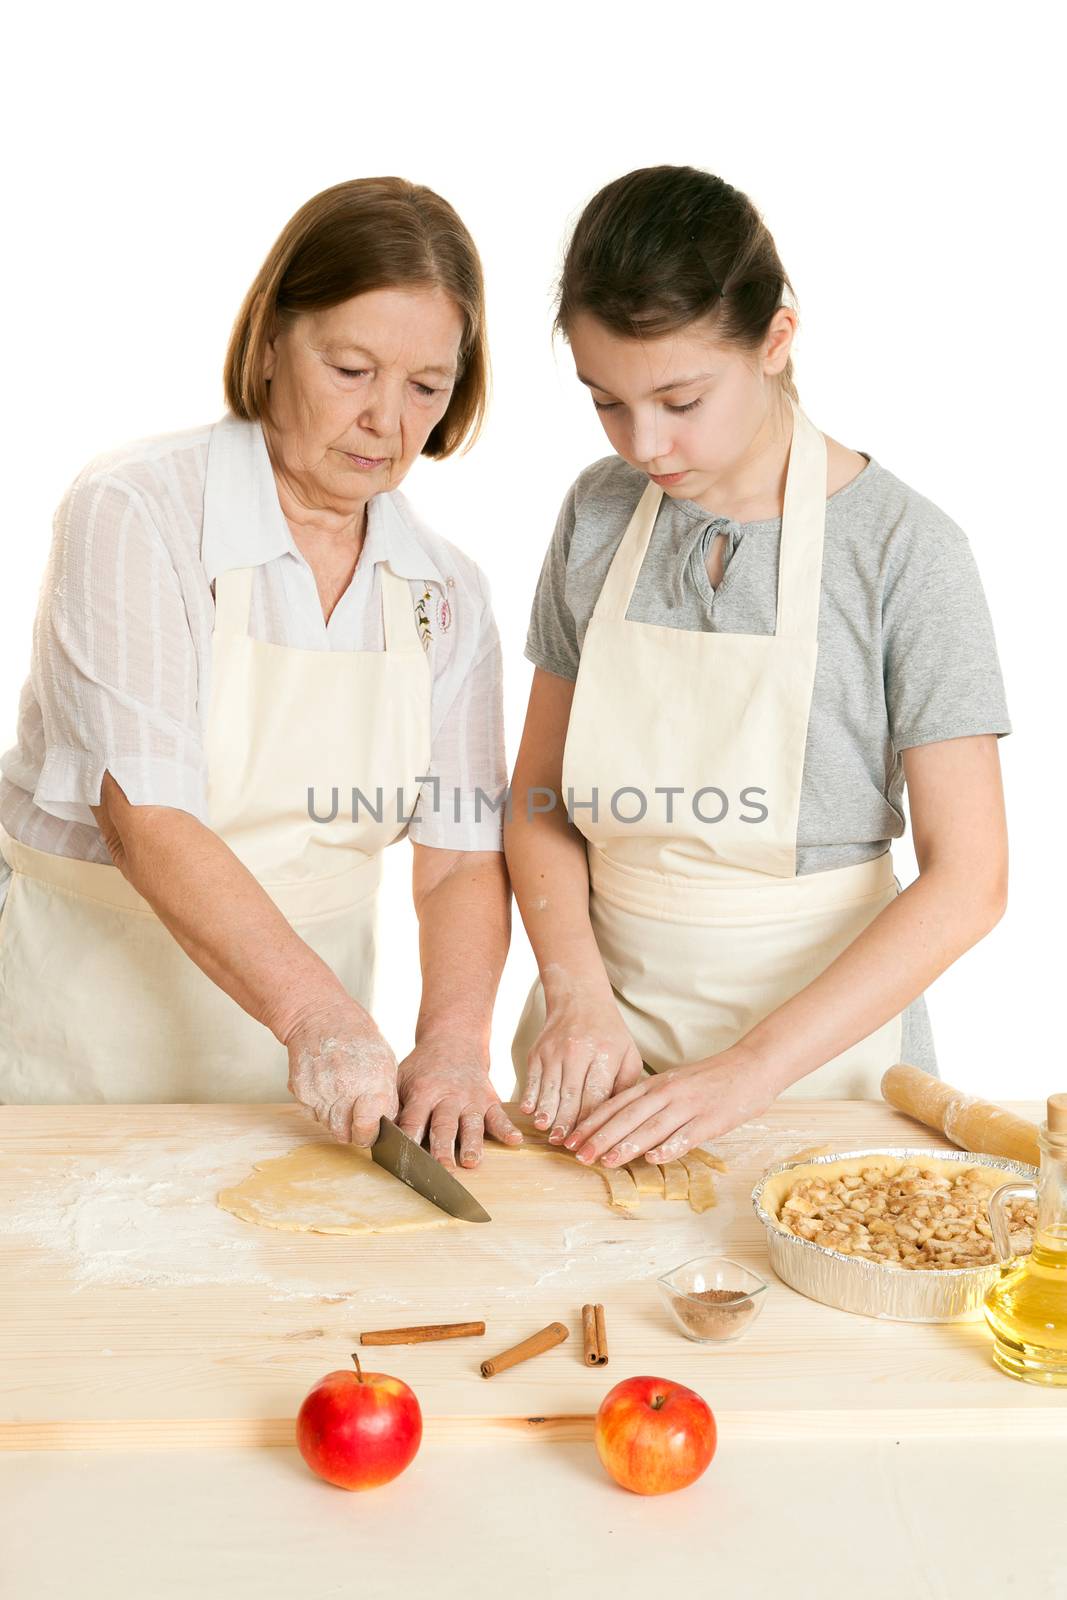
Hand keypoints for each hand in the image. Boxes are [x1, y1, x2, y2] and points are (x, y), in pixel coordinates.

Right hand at [285, 999, 398, 1146]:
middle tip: (354, 1115)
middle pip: (344, 1135)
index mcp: (372, 1085)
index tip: (369, 1130)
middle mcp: (345, 1091)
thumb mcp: (386, 1062)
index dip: (368, 1134)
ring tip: (340, 1094)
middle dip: (350, 1130)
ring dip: (334, 1117)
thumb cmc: (357, 1035)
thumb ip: (386, 1096)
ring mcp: (320, 1092)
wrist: (320, 1016)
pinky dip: (319, 1106)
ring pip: (327, 1125)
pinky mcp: (301, 1091)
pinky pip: (311, 1112)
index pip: (367, 1131)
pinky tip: (326, 1085)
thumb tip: (385, 1123)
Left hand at [395, 1037, 521, 1169]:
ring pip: (472, 1124)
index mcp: (423, 1092)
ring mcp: (471, 1099)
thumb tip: (378, 1134)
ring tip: (471, 1161)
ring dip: (472, 1143)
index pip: (414, 1119)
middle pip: (444, 1125)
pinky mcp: (489, 1100)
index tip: (406, 1160)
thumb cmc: (422, 1068)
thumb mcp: (402, 1078)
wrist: (454, 1040)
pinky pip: (499, 1115)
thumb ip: (395, 1105)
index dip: (409, 1139)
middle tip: (442, 1169)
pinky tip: (514, 1142)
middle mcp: (448, 1096)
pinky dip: (507, 1129)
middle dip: (442, 1148)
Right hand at [520, 989, 644, 1144]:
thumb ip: (625, 1085)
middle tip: (563, 1143)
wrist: (579, 1000)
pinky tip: (530, 1111)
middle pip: (571, 1093)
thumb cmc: (609, 1033)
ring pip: (549, 1087)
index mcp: (605, 1053)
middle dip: (566, 1121)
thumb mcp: (628, 1054)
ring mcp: (555, 1050)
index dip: (589, 1119)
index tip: (587, 1138)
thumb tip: (616, 1117)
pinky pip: (533, 1077)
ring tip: (546, 1131)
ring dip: (547, 1112)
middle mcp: (578, 1051)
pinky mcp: (538, 1051)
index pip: (596, 1093)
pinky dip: (531, 1095)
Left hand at [564, 1047, 778, 1166]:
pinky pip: (686, 1135)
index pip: (617, 1104)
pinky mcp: (710, 1119)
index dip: (593, 1123)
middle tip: (579, 1155)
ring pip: (651, 1127)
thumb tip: (622, 1125)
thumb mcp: (674, 1084)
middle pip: (627, 1117)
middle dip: (600, 1137)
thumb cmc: (711, 1079)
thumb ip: (650, 1102)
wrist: (751, 1066)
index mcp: (656, 1085)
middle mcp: (667, 1093)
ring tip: (606, 1162)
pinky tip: (653, 1160)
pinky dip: (669, 1147)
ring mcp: (689, 1106)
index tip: (572, 1139)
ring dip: (627, 1146)